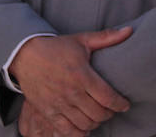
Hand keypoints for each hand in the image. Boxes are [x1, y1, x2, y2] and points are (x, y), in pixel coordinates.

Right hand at [9, 28, 132, 135]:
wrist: (26, 55)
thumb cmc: (57, 47)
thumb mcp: (82, 40)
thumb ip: (107, 38)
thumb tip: (129, 30)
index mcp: (82, 75)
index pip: (108, 97)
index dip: (120, 104)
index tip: (125, 105)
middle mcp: (71, 92)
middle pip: (98, 113)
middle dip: (110, 114)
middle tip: (112, 109)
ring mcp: (58, 104)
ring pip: (85, 124)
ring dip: (96, 123)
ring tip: (99, 116)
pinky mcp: (47, 112)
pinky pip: (66, 131)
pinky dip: (79, 133)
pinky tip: (84, 126)